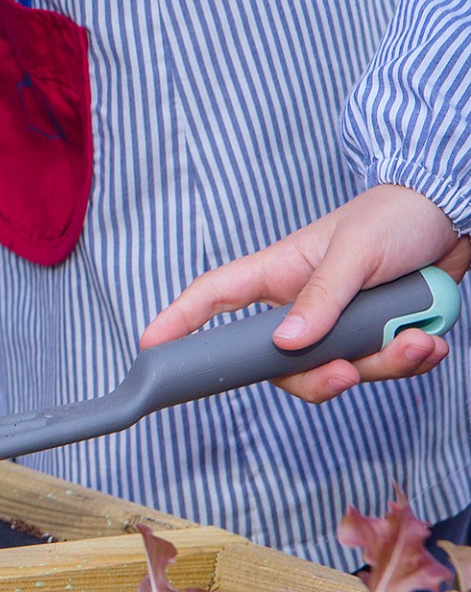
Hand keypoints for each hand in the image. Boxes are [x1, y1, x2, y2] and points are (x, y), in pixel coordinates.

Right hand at [142, 184, 470, 402]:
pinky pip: (382, 368)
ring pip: (339, 370)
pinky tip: (429, 342)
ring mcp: (338, 324)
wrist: (453, 215)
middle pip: (281, 363)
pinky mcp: (376, 336)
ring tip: (417, 340)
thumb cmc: (395, 216)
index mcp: (279, 274)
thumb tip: (286, 343)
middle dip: (319, 376)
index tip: (151, 348)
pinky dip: (411, 360)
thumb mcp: (355, 252)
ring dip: (384, 363)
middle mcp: (302, 305)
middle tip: (348, 373)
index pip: (215, 299)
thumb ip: (322, 298)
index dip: (179, 322)